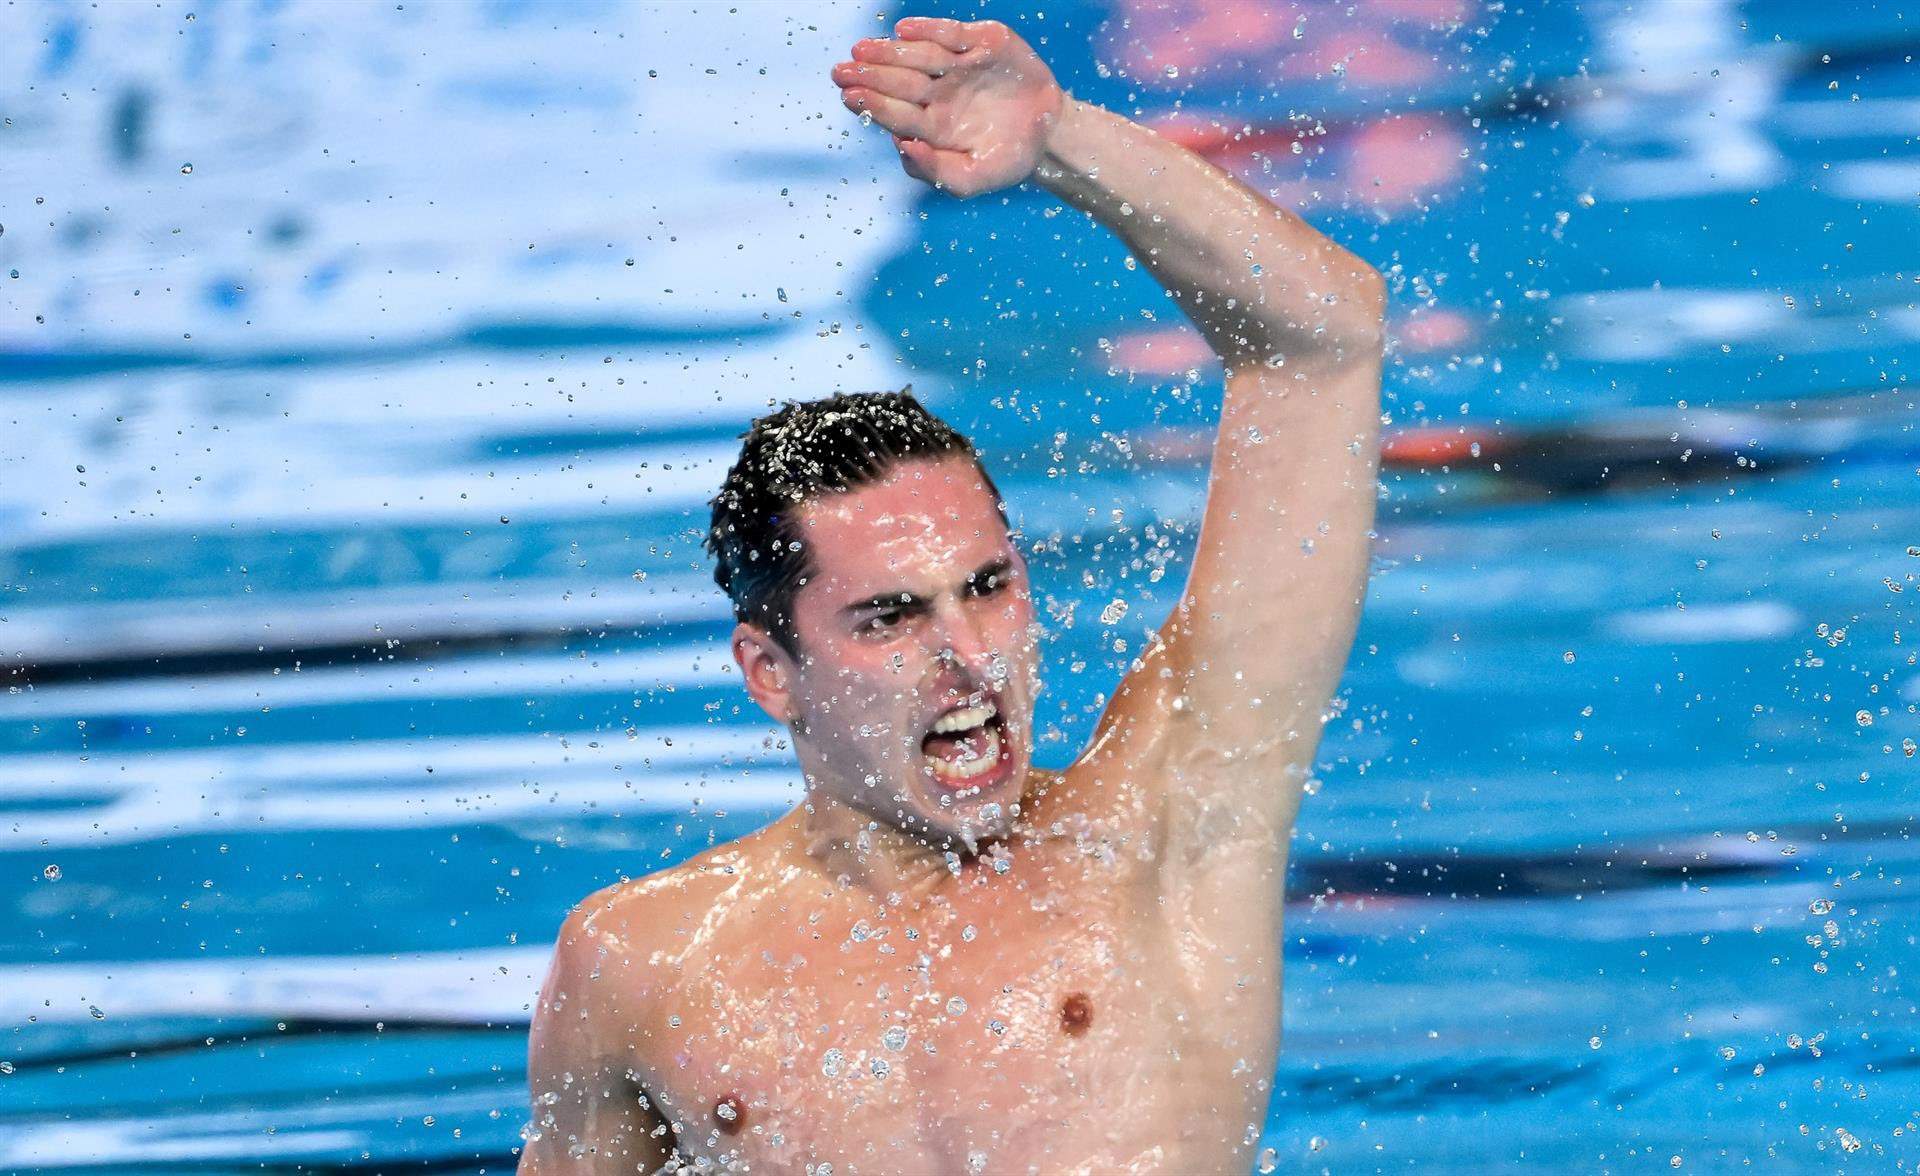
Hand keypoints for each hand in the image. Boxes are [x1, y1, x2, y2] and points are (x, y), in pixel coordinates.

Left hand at [831, 17, 1064, 198]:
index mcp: (931, 125)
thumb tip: (901, 146)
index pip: (894, 112)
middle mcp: (938, 93)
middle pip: (899, 82)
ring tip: (862, 49)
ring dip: (890, 52)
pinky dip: (929, 30)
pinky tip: (903, 30)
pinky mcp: (982, 42)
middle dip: (870, 75)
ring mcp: (959, 66)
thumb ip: (936, 171)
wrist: (1051, 135)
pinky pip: (951, 34)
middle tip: (840, 71)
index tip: (848, 96)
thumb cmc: (1007, 159)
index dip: (871, 104)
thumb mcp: (974, 179)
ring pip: (919, 56)